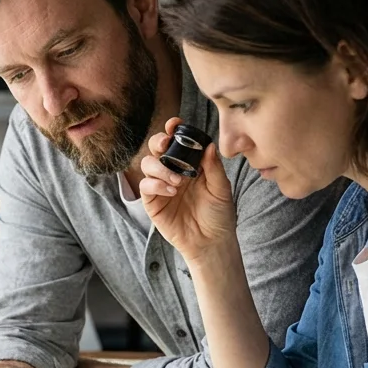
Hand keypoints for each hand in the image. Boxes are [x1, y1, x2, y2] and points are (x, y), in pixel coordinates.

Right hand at [141, 117, 236, 262]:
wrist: (212, 243)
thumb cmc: (219, 216)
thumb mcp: (221, 189)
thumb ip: (213, 167)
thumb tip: (208, 145)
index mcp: (190, 165)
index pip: (178, 142)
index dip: (173, 130)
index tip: (175, 124)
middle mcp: (173, 172)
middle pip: (156, 148)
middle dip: (159, 142)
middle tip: (167, 144)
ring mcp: (161, 187)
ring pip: (147, 164)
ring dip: (159, 167)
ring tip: (176, 181)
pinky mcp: (153, 203)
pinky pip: (145, 187)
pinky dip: (155, 185)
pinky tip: (170, 191)